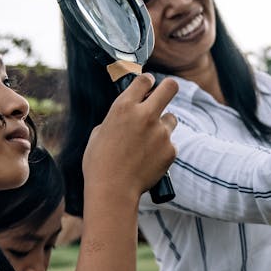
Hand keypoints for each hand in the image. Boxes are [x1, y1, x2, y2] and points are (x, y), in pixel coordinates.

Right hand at [83, 73, 178, 200]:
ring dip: (163, 125)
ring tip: (148, 142)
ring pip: (171, 119)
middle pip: (170, 87)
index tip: (148, 85)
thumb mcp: (99, 133)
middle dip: (169, 87)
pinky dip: (162, 149)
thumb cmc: (99, 163)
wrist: (113, 190)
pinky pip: (170, 143)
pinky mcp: (171, 150)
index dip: (147, 81)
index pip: (144, 80)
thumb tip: (126, 116)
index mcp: (123, 107)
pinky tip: (149, 160)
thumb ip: (116, 119)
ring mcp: (161, 132)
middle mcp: (145, 115)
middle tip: (165, 93)